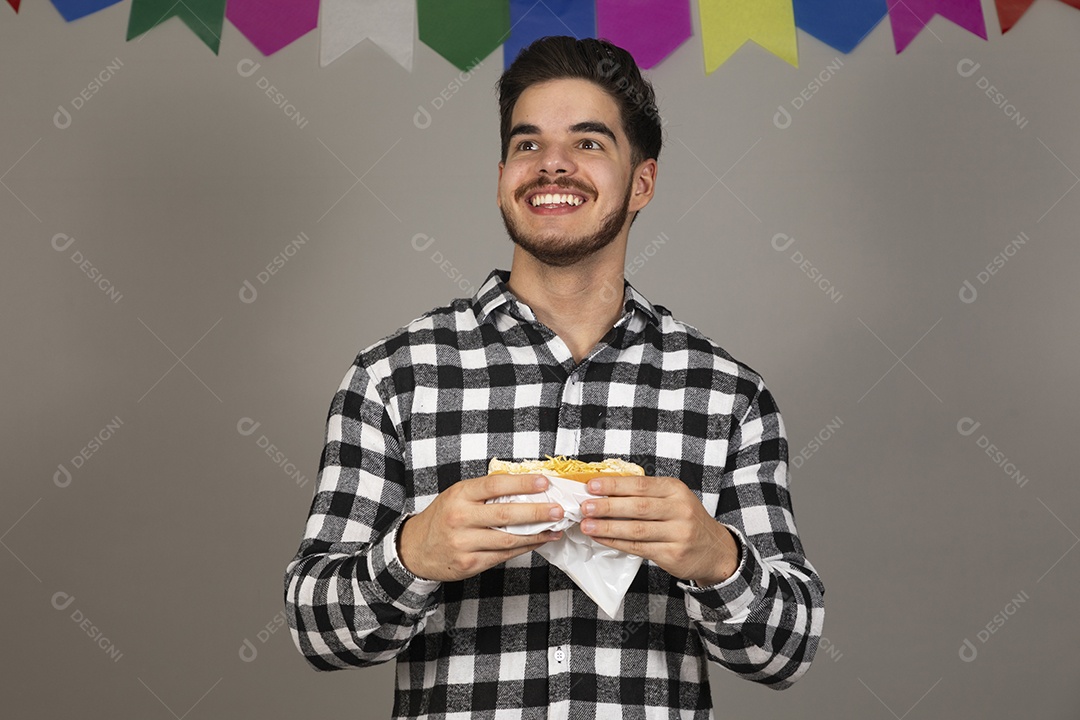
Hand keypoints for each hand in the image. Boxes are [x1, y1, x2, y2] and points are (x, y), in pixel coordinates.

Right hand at [398, 474, 563, 581]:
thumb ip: (485, 492)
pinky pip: (504, 555)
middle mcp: (460, 518)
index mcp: (459, 495)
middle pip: (506, 514)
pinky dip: (525, 548)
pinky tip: (538, 541)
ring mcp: (464, 543)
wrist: (415, 549)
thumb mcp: (457, 496)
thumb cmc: (442, 518)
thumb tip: (526, 486)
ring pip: (508, 539)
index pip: (495, 485)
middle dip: (537, 512)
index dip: (522, 483)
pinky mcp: (469, 563)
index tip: (544, 483)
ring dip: (536, 534)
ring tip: (555, 528)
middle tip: (558, 510)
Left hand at [579, 475, 739, 586]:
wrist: (715, 550)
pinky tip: (602, 538)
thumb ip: (646, 494)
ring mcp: (678, 533)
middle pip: (637, 507)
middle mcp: (679, 510)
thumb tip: (606, 490)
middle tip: (585, 506)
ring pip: (636, 529)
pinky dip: (616, 542)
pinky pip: (638, 548)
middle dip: (607, 506)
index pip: (641, 485)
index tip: (592, 485)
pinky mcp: (673, 554)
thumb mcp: (674, 499)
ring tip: (587, 525)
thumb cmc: (686, 520)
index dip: (614, 485)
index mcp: (676, 490)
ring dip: (607, 527)